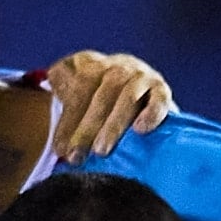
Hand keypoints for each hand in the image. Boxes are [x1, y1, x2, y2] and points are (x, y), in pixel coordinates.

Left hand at [40, 49, 174, 160]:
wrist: (142, 102)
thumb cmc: (100, 109)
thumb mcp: (78, 104)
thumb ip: (65, 113)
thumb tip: (58, 145)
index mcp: (92, 64)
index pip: (79, 86)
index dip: (69, 119)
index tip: (60, 149)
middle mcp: (118, 66)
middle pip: (102, 91)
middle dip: (87, 127)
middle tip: (76, 156)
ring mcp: (142, 76)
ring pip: (128, 95)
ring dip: (113, 124)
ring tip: (101, 151)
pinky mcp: (163, 91)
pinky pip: (159, 99)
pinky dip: (151, 113)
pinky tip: (140, 130)